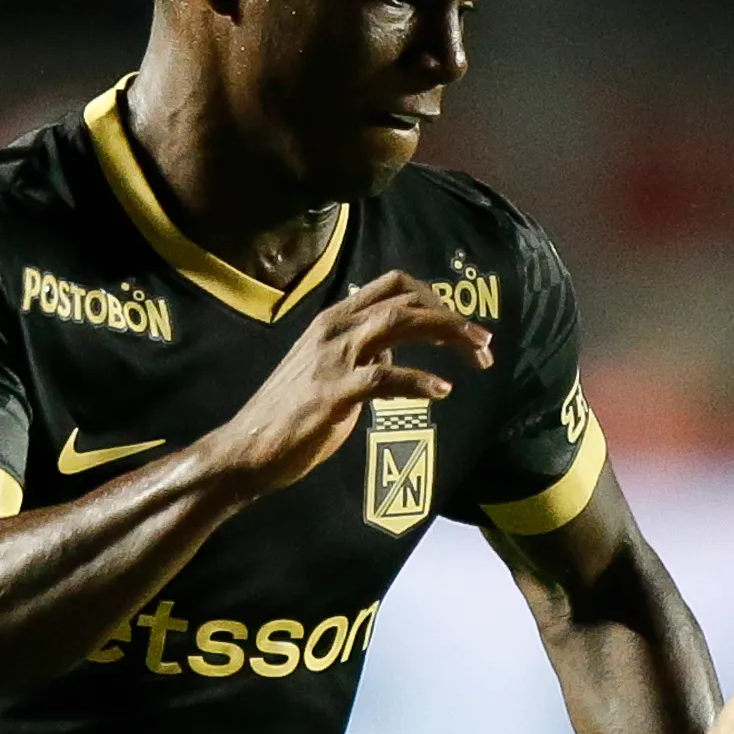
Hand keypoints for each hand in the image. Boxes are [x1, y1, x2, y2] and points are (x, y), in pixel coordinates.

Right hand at [194, 273, 490, 496]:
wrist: (247, 449)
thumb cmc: (292, 414)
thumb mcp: (331, 369)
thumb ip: (363, 353)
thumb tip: (395, 349)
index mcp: (336, 318)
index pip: (396, 285)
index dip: (436, 299)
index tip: (462, 328)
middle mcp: (335, 327)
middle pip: (407, 299)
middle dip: (453, 317)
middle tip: (485, 344)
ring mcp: (333, 357)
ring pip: (400, 323)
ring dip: (448, 334)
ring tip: (479, 356)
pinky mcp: (333, 393)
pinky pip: (385, 377)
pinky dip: (419, 381)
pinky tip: (442, 391)